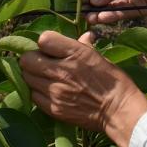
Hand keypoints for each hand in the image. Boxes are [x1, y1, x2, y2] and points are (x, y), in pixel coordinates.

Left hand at [19, 30, 146, 146]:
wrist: (118, 111)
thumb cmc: (113, 81)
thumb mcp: (99, 57)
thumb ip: (84, 45)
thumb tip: (84, 35)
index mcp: (75, 53)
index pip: (43, 39)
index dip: (45, 43)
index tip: (50, 48)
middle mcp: (62, 71)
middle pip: (27, 59)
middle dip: (32, 59)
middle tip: (41, 63)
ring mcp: (56, 91)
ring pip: (27, 78)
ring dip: (33, 76)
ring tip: (44, 77)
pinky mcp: (54, 108)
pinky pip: (34, 96)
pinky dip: (38, 92)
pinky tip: (48, 91)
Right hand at [84, 0, 146, 24]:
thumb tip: (94, 0)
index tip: (81, 0)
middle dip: (94, 4)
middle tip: (82, 13)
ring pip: (113, 6)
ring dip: (101, 13)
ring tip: (89, 19)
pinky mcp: (141, 9)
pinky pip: (124, 13)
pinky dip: (113, 16)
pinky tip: (102, 19)